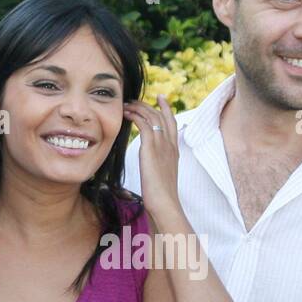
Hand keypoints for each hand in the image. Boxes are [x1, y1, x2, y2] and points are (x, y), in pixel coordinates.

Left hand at [124, 94, 180, 221]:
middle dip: (149, 105)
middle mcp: (170, 145)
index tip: (161, 99)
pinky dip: (135, 116)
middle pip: (162, 116)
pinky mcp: (151, 148)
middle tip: (136, 100)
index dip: (167, 110)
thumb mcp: (161, 178)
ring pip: (152, 117)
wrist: (164, 202)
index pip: (172, 124)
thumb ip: (158, 168)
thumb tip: (151, 171)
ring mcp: (162, 145)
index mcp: (174, 151)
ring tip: (127, 105)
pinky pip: (144, 124)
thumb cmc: (162, 197)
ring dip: (139, 108)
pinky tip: (127, 114)